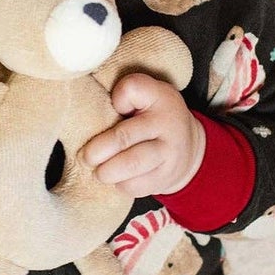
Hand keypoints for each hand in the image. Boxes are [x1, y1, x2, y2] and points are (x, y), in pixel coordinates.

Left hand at [81, 73, 205, 198]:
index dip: (116, 98)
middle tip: (86, 157)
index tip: (114, 106)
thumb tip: (97, 122)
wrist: (188, 147)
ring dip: (106, 172)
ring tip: (98, 172)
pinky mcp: (166, 177)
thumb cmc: (154, 117)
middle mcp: (167, 123)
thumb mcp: (146, 96)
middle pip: (123, 137)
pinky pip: (135, 185)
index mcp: (160, 96)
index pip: (131, 89)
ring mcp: (169, 152)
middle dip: (97, 151)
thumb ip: (124, 95)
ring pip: (130, 164)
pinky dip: (120, 185)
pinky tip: (118, 178)